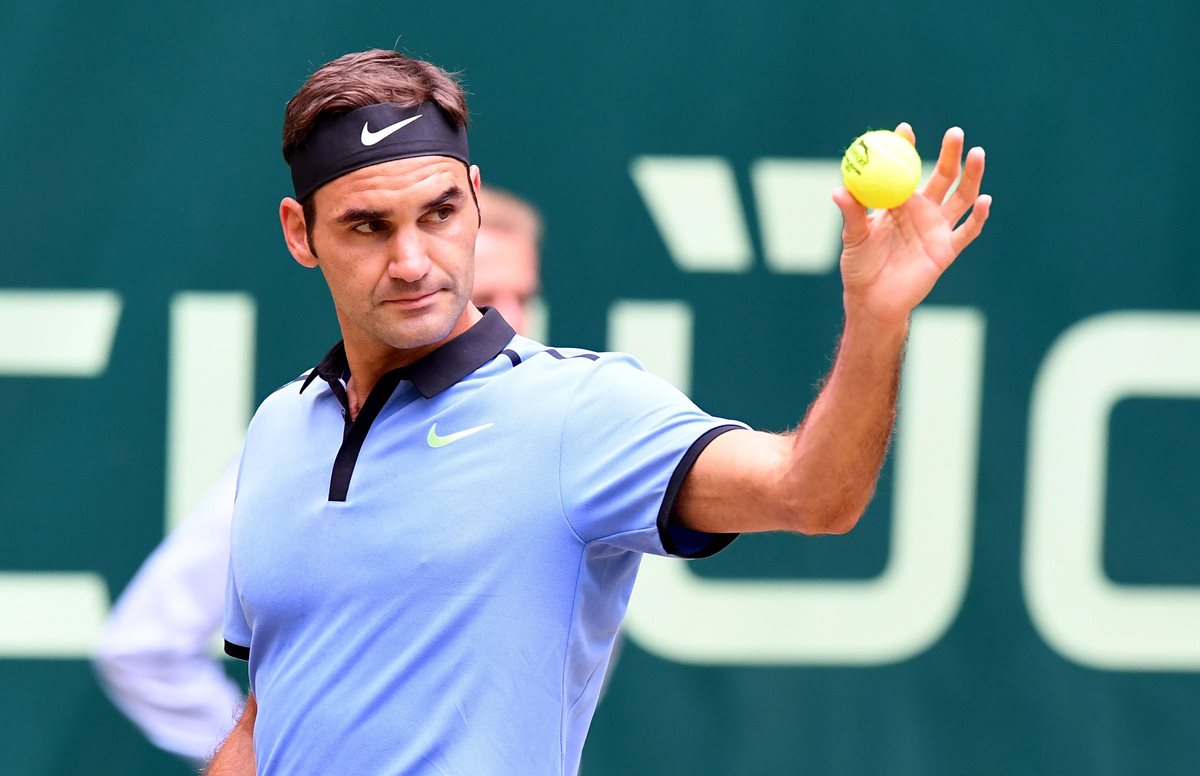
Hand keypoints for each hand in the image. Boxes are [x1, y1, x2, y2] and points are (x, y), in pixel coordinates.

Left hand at [833, 123, 990, 327]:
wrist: (873, 300)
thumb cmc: (859, 267)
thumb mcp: (853, 238)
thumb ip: (852, 214)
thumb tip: (839, 189)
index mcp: (898, 202)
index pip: (906, 168)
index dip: (907, 149)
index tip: (905, 130)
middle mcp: (922, 210)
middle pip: (943, 176)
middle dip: (950, 153)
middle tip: (955, 132)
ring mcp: (937, 228)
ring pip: (962, 196)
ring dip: (972, 175)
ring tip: (977, 153)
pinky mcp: (947, 249)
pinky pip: (968, 231)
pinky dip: (979, 216)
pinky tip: (985, 200)